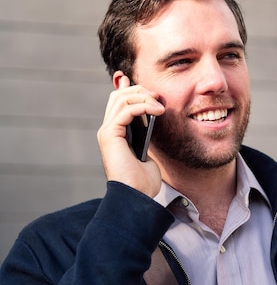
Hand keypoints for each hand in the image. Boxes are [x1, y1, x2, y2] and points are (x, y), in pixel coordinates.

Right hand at [97, 74, 164, 196]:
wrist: (136, 196)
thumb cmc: (143, 181)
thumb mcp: (148, 152)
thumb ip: (146, 135)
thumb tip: (152, 117)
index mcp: (115, 134)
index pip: (118, 102)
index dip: (132, 89)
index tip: (151, 88)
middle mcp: (108, 130)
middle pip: (119, 96)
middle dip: (140, 91)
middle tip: (159, 98)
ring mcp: (107, 132)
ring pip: (121, 99)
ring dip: (144, 97)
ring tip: (160, 106)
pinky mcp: (109, 135)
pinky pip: (125, 110)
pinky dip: (142, 107)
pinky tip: (157, 112)